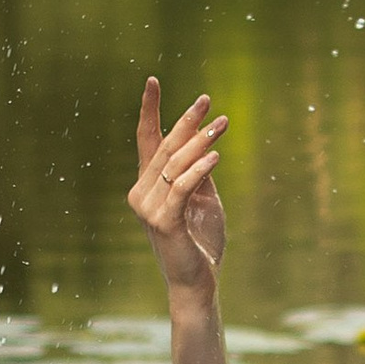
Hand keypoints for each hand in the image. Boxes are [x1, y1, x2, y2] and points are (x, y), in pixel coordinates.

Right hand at [127, 76, 227, 299]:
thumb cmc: (200, 243)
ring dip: (200, 142)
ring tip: (222, 124)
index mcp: (148, 186)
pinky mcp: (164, 222)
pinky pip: (182, 188)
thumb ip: (199, 173)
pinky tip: (216, 155)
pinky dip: (199, 170)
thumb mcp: (204, 200)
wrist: (197, 283)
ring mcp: (149, 209)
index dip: (149, 110)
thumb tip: (205, 143)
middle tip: (208, 101)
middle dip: (187, 122)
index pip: (147, 140)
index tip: (153, 80)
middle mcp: (141, 194)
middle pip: (164, 147)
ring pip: (174, 165)